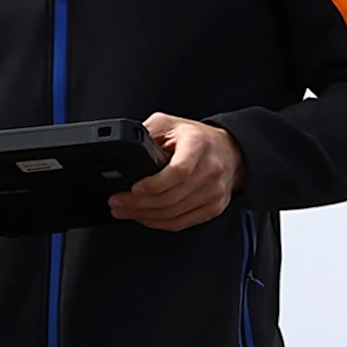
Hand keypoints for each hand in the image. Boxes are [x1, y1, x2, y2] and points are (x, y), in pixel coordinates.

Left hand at [108, 113, 241, 231]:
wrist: (230, 151)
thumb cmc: (198, 138)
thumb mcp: (170, 124)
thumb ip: (147, 132)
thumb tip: (122, 145)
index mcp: (198, 145)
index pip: (179, 171)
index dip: (154, 184)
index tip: (134, 188)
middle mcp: (210, 169)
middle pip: (171, 197)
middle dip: (138, 203)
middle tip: (117, 202)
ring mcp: (214, 191)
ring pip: (173, 213)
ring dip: (143, 215)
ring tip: (123, 210)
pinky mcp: (213, 208)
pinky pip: (181, 223)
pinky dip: (157, 223)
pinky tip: (143, 217)